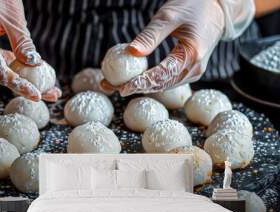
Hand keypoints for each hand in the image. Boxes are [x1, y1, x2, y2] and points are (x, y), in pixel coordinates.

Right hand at [0, 0, 59, 101]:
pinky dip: (15, 70)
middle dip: (28, 87)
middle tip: (53, 94)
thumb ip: (22, 42)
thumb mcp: (12, 16)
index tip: (37, 95)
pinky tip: (35, 76)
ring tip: (50, 88)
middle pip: (2, 77)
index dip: (19, 85)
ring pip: (1, 74)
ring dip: (24, 81)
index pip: (0, 71)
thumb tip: (35, 64)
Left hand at [102, 0, 253, 96]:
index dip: (140, 83)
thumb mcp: (169, 15)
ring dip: (140, 87)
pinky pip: (167, 81)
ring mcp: (193, 72)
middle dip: (135, 88)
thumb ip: (150, 36)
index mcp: (192, 54)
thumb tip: (131, 53)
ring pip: (163, 86)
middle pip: (160, 85)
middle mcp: (194, 68)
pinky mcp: (189, 70)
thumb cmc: (195, 6)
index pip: (161, 75)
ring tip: (115, 85)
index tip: (121, 88)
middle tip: (110, 87)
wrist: (217, 7)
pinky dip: (150, 81)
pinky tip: (134, 80)